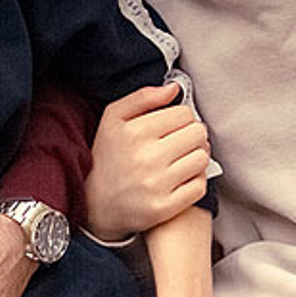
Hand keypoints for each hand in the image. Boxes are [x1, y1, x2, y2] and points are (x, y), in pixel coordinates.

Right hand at [87, 82, 211, 243]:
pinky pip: (199, 185)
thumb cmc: (107, 158)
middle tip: (179, 143)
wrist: (93, 204)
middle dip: (192, 136)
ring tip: (180, 161)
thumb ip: (142, 98)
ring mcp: (156, 184)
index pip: (184, 114)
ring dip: (195, 158)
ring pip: (202, 158)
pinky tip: (179, 179)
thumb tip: (174, 88)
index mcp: (135, 132)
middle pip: (198, 134)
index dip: (181, 118)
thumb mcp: (112, 119)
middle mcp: (146, 157)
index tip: (172, 127)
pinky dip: (194, 181)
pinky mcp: (164, 207)